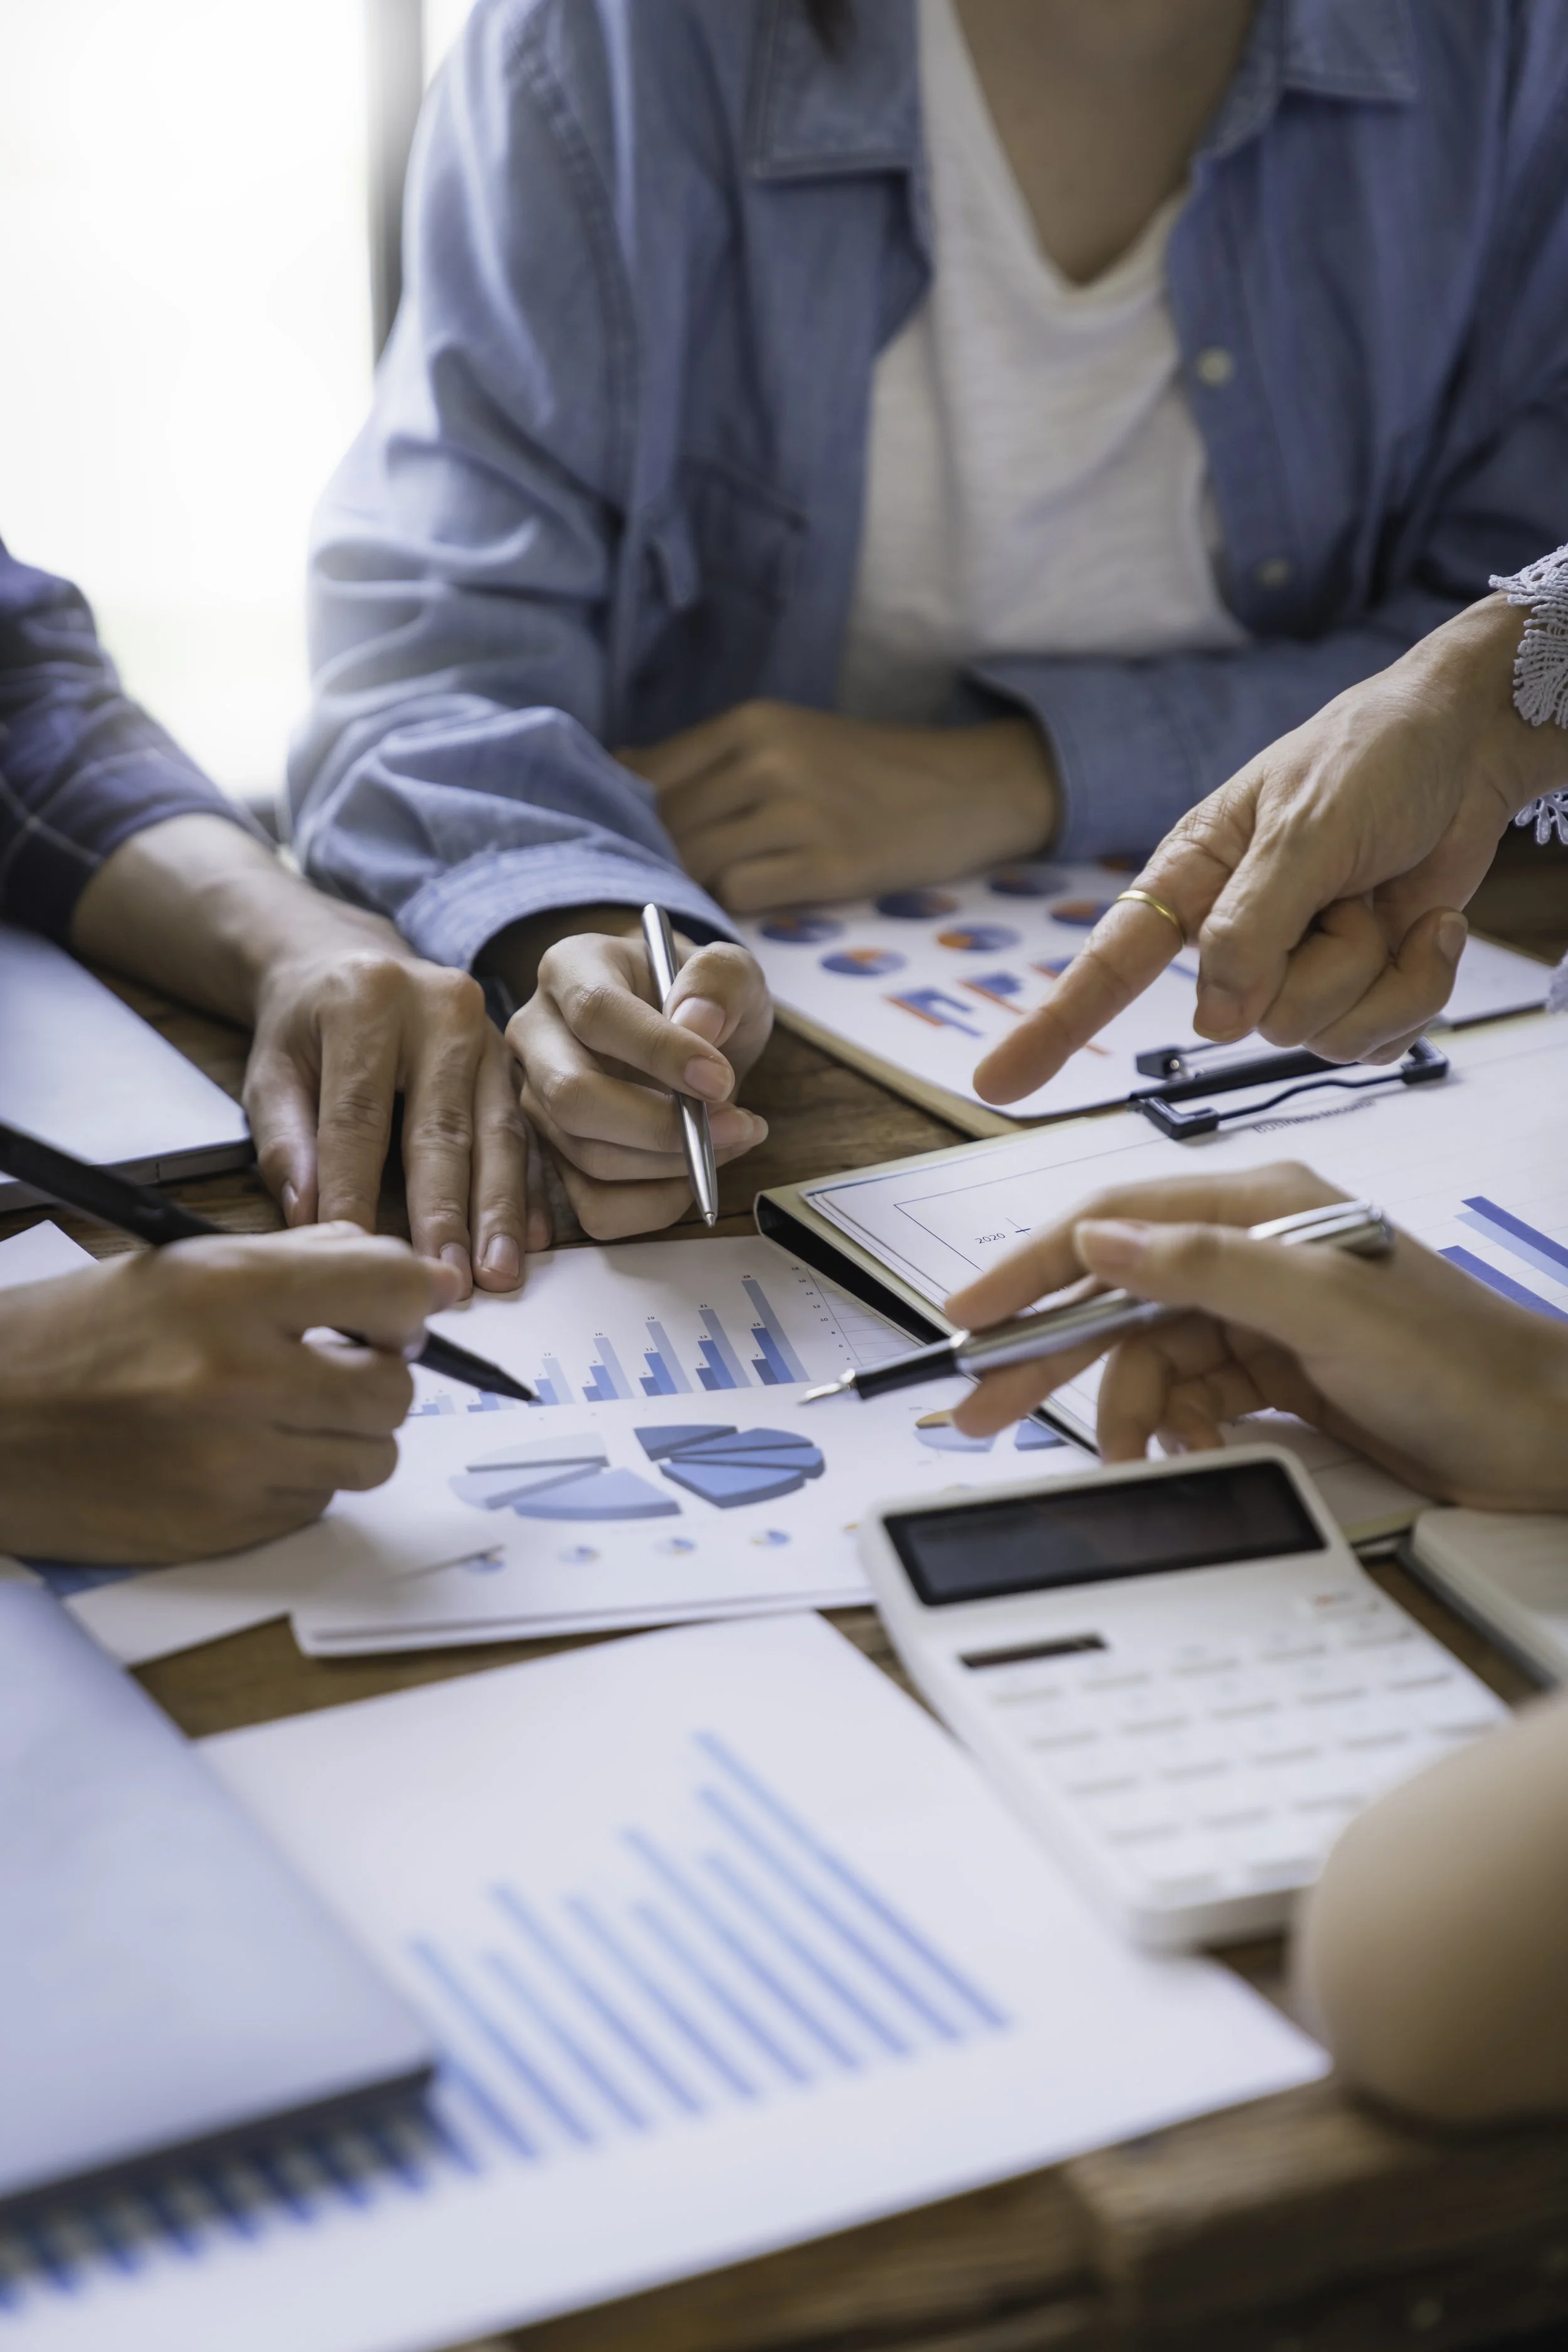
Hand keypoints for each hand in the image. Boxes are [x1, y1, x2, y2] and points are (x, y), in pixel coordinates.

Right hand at [0, 1226, 459, 1563]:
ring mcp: (231, 1463)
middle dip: (377, 1375)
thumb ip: (304, 1263)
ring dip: (344, 1435)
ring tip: (281, 1412)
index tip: (393, 1312)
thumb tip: (416, 1278)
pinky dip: (295, 1480)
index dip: (408, 1301)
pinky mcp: (220, 1529)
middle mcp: (237, 1377)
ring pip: (371, 1458)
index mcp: (226, 1290)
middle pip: (396, 1389)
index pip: (391, 1288)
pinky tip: (239, 1454)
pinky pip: (316, 1505)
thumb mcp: (179, 1266)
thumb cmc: (73, 1338)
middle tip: (333, 1365)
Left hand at [245, 932, 537, 1290]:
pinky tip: (530, 1238)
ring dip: (498, 1212)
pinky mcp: (514, 1058)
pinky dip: (529, 1190)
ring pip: (497, 1133)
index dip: (355, 1191)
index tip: (357, 1255)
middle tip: (446, 1279)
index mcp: (366, 998)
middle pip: (441, 1127)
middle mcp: (440, 1006)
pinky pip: (526, 1131)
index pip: (359, 1115)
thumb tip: (310, 1219)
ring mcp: (488, 1029)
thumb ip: (287, 1142)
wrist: (347, 959)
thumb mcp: (271, 1071)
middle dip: (445, 1213)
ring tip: (497, 1274)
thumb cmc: (305, 1025)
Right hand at [505, 927, 771, 1237]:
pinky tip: (695, 1173)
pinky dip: (656, 1203)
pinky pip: (595, 1207)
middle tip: (736, 1124)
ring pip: (588, 1156)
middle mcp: (537, 1035)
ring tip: (733, 1137)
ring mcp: (537, 1102)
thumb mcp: (729, 971)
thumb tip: (698, 1025)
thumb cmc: (701, 1000)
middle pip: (573, 1096)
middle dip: (661, 1126)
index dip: (659, 1051)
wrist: (692, 1035)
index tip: (721, 1079)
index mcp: (571, 969)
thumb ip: (720, 979)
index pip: (595, 1013)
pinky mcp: (554, 1159)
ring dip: (673, 1164)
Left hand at [620, 703, 1056, 912]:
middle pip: (667, 824)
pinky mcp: (829, 867)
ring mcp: (800, 814)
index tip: (627, 843)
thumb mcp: (788, 737)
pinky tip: (751, 902)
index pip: (648, 774)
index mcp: (752, 723)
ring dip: (693, 886)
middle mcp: (769, 762)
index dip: (628, 816)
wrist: (970, 788)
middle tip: (661, 883)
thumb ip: (710, 759)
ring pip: (698, 862)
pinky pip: (741, 895)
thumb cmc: (869, 771)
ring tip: (706, 895)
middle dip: (655, 858)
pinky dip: (733, 905)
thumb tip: (620, 773)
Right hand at [945, 1163, 1567, 1510]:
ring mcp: (1264, 1315)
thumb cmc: (1461, 1362)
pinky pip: (1188, 1396)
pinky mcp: (1277, 1373)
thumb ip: (1208, 1264)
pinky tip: (1178, 1452)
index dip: (1034, 1267)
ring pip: (1147, 1356)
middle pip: (1117, 1295)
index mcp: (1260, 1207)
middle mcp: (1254, 1252)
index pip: (1116, 1223)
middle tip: (982, 1407)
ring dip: (1123, 1410)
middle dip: (1047, 1351)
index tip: (971, 1313)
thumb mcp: (1328, 1305)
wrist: (1543, 1438)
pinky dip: (1172, 1428)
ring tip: (1121, 1458)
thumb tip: (1100, 1238)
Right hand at [973, 595, 1565, 1105]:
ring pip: (1316, 1034)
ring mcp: (1301, 967)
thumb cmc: (1376, 757)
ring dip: (1377, 969)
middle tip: (1350, 890)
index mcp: (1192, 880)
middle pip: (1249, 1019)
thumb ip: (1253, 926)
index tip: (996, 1084)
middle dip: (1321, 962)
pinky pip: (1377, 1039)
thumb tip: (1216, 1020)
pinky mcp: (1360, 987)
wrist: (1471, 746)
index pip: (1107, 965)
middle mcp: (1236, 935)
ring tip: (1385, 899)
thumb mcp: (1306, 827)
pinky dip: (1417, 985)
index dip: (1052, 1029)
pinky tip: (1427, 927)